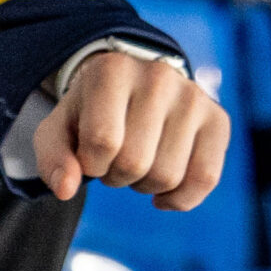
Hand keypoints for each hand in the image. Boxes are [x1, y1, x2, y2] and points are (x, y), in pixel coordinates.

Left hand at [33, 49, 230, 210]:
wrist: (130, 87)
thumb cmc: (89, 112)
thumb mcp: (59, 128)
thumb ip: (52, 158)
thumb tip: (66, 189)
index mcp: (111, 71)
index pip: (103, 142)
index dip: (90, 164)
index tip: (88, 155)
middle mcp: (158, 77)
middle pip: (135, 162)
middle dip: (115, 176)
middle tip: (113, 159)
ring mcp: (193, 97)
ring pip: (167, 176)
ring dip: (144, 186)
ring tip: (137, 161)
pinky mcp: (218, 120)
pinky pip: (205, 179)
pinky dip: (180, 199)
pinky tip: (163, 194)